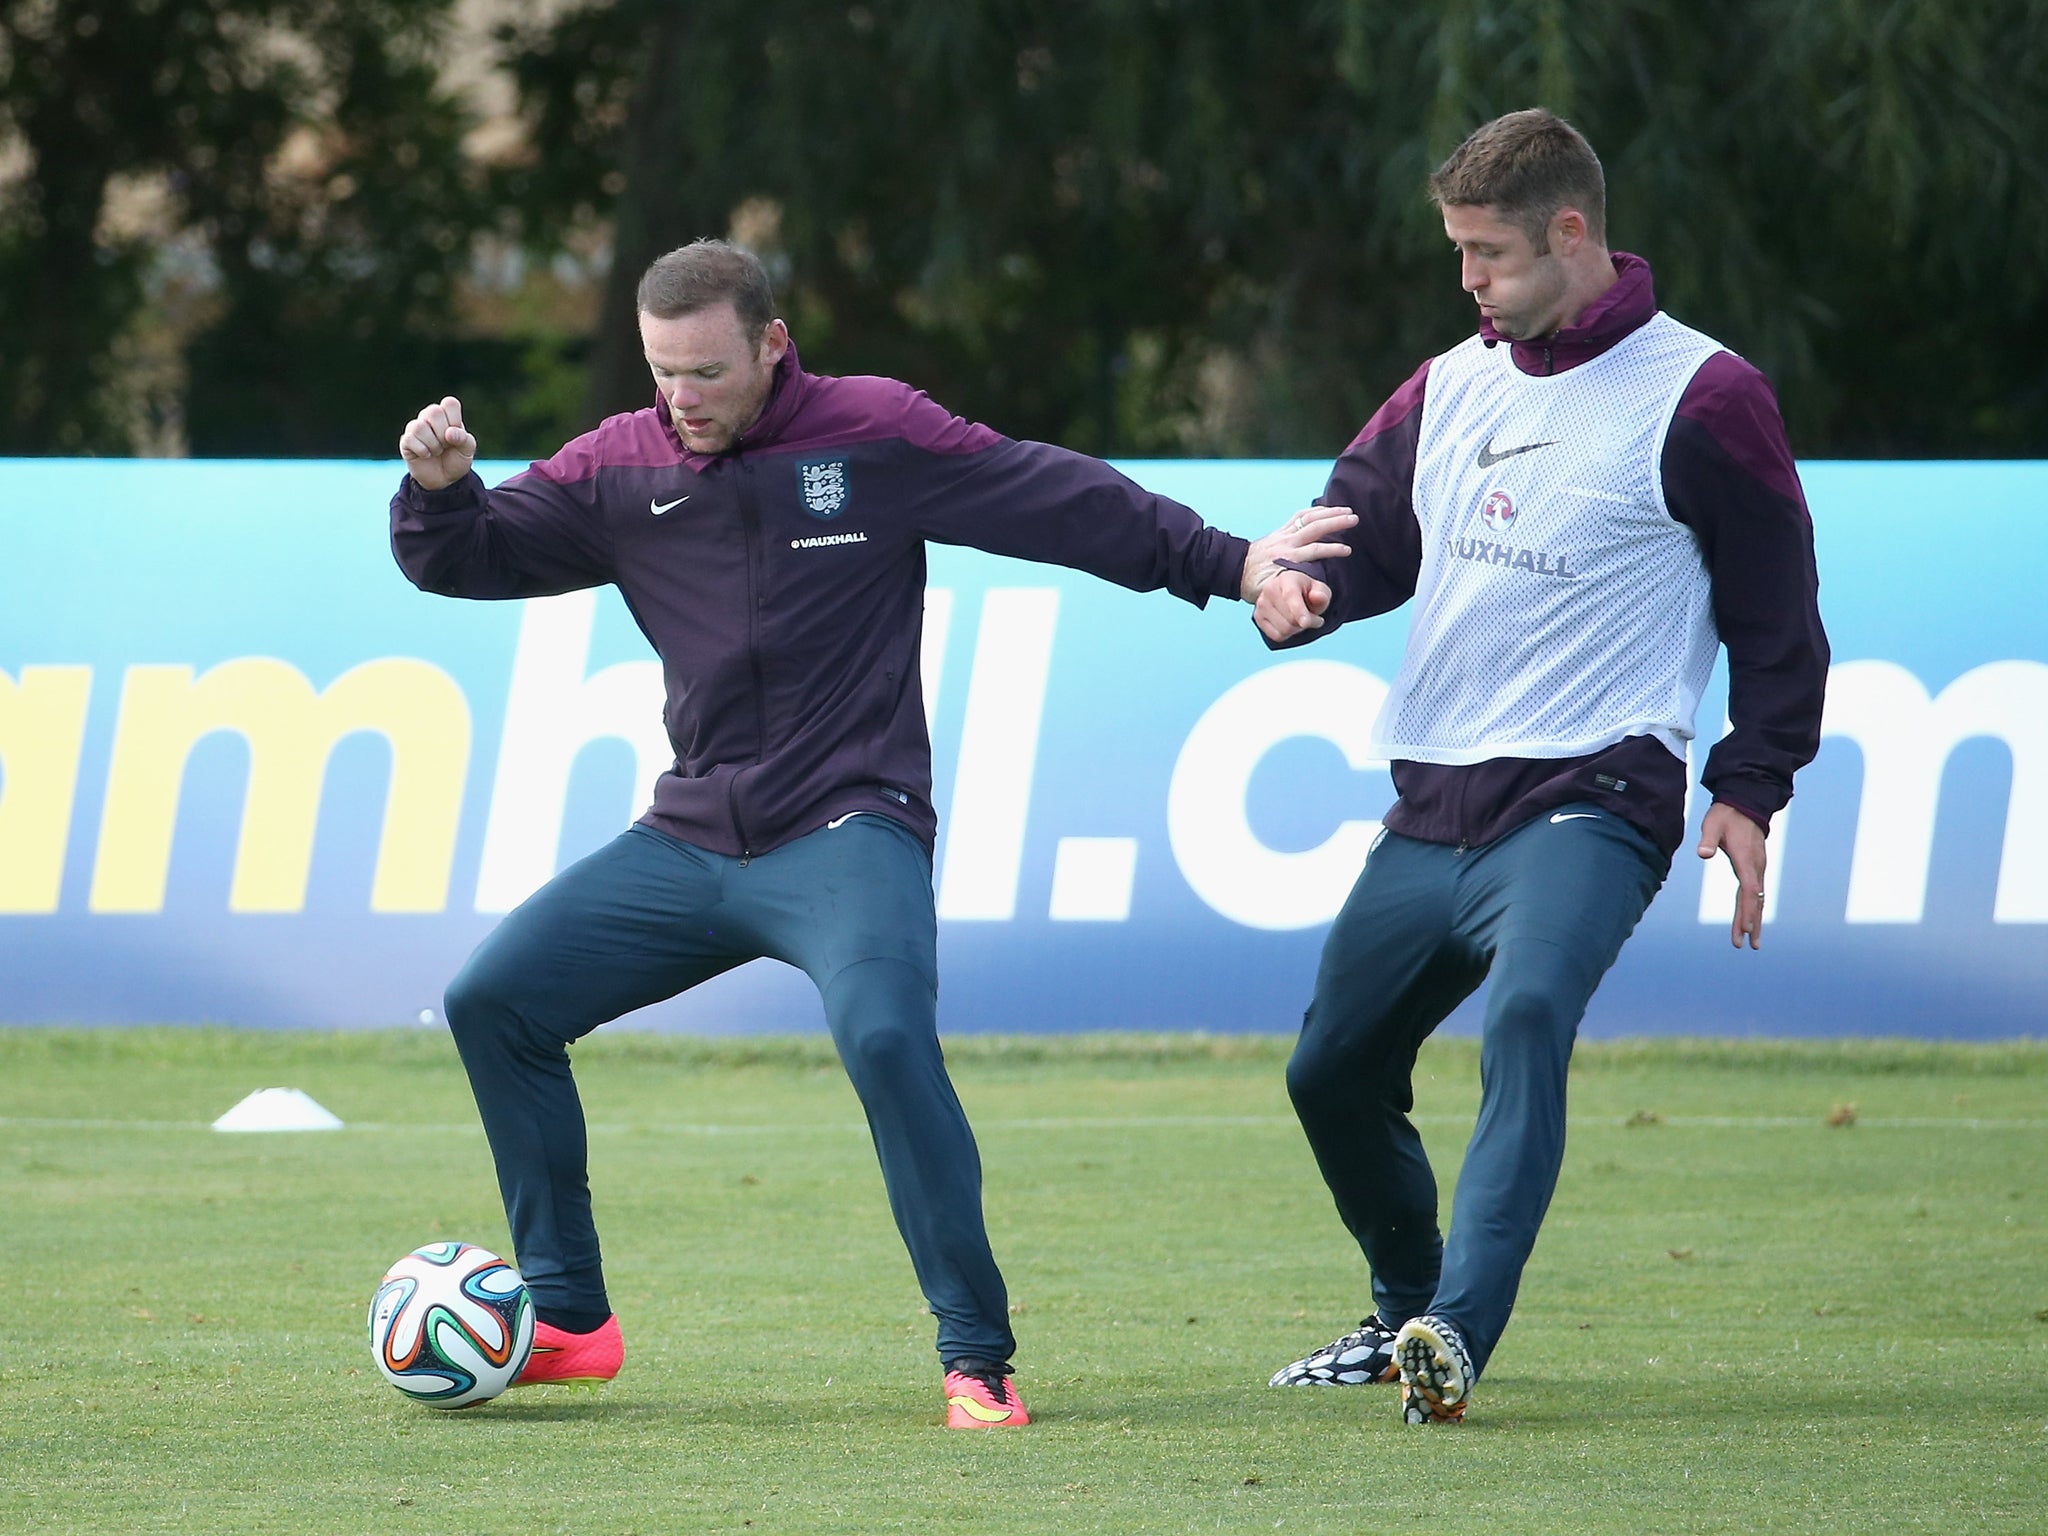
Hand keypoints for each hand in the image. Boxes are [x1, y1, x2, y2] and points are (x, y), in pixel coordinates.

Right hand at [399, 396, 476, 490]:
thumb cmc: (456, 460)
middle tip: (446, 445)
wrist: (444, 480)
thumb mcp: (468, 450)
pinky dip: (423, 451)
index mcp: (446, 414)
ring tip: (436, 451)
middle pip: (434, 412)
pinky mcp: (405, 441)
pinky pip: (410, 439)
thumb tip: (449, 433)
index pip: (450, 403)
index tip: (456, 435)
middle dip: (444, 434)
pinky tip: (426, 455)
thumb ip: (465, 439)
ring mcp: (415, 427)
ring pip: (420, 426)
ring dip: (433, 445)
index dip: (455, 420)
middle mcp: (428, 416)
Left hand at [1240, 505, 1356, 601]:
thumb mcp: (1269, 591)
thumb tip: (1305, 592)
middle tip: (1354, 520)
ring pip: (1308, 519)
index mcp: (1286, 558)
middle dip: (1335, 522)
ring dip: (1329, 513)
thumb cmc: (1253, 585)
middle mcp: (1286, 543)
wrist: (1233, 570)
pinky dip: (1314, 512)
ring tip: (1347, 512)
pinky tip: (1326, 510)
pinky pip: (1298, 517)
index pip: (1314, 550)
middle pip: (1314, 528)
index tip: (1348, 550)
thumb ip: (1286, 588)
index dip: (1332, 549)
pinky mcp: (1280, 531)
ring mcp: (1283, 535)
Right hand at [1254, 567, 1332, 642]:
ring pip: (1284, 630)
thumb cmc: (1306, 591)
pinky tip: (1289, 623)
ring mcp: (1261, 604)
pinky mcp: (1258, 617)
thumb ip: (1322, 594)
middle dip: (1307, 623)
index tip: (1306, 624)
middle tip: (1313, 617)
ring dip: (1297, 629)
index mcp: (1287, 579)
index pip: (1291, 596)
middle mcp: (1270, 590)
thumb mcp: (1319, 589)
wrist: (1286, 592)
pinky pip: (1277, 636)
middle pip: (1291, 620)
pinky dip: (1287, 634)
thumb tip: (1317, 597)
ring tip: (1300, 618)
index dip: (1299, 611)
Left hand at [1697, 802, 1767, 949]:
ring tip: (1753, 943)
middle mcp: (1756, 866)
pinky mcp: (1755, 868)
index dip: (1748, 909)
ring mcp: (1758, 868)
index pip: (1749, 889)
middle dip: (1751, 922)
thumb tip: (1702, 853)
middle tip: (1748, 945)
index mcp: (1746, 858)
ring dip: (1754, 920)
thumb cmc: (1725, 816)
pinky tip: (1750, 922)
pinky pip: (1754, 893)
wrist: (1745, 805)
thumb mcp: (1712, 824)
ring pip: (1757, 899)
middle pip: (1755, 899)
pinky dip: (1752, 908)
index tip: (1748, 928)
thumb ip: (1708, 839)